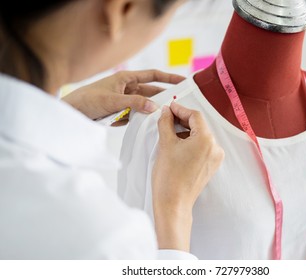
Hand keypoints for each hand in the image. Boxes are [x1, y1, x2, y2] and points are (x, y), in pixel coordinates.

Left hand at [62, 70, 184, 122]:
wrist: (70, 113)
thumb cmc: (87, 100)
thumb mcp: (112, 101)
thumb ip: (134, 104)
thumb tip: (155, 107)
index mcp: (126, 78)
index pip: (153, 75)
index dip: (169, 77)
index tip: (183, 81)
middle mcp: (127, 88)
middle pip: (151, 91)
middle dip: (164, 96)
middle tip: (179, 103)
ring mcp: (124, 100)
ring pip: (144, 105)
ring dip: (152, 110)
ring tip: (166, 117)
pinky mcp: (121, 112)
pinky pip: (136, 114)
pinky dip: (142, 119)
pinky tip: (149, 124)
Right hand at [152, 102, 224, 251]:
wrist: (173, 203)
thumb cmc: (169, 176)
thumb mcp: (165, 144)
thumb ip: (166, 123)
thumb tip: (167, 112)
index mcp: (206, 140)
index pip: (195, 116)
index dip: (181, 109)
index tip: (169, 108)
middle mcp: (215, 147)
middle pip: (199, 126)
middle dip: (183, 120)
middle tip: (167, 118)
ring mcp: (215, 158)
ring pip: (201, 136)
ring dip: (186, 132)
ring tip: (170, 132)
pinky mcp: (211, 166)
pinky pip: (203, 147)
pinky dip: (191, 143)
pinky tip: (178, 144)